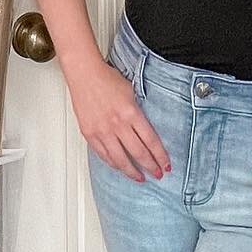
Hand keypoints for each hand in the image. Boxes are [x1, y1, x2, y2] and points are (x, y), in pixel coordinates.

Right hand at [69, 61, 170, 182]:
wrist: (84, 74)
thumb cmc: (107, 79)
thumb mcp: (131, 93)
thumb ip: (138, 114)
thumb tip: (146, 131)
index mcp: (131, 113)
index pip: (151, 141)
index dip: (160, 156)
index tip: (166, 165)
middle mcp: (117, 124)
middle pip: (138, 153)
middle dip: (151, 167)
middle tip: (157, 174)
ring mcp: (102, 131)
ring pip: (120, 159)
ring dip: (132, 171)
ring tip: (140, 178)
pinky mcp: (89, 134)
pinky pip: (103, 155)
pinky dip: (114, 164)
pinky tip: (120, 167)